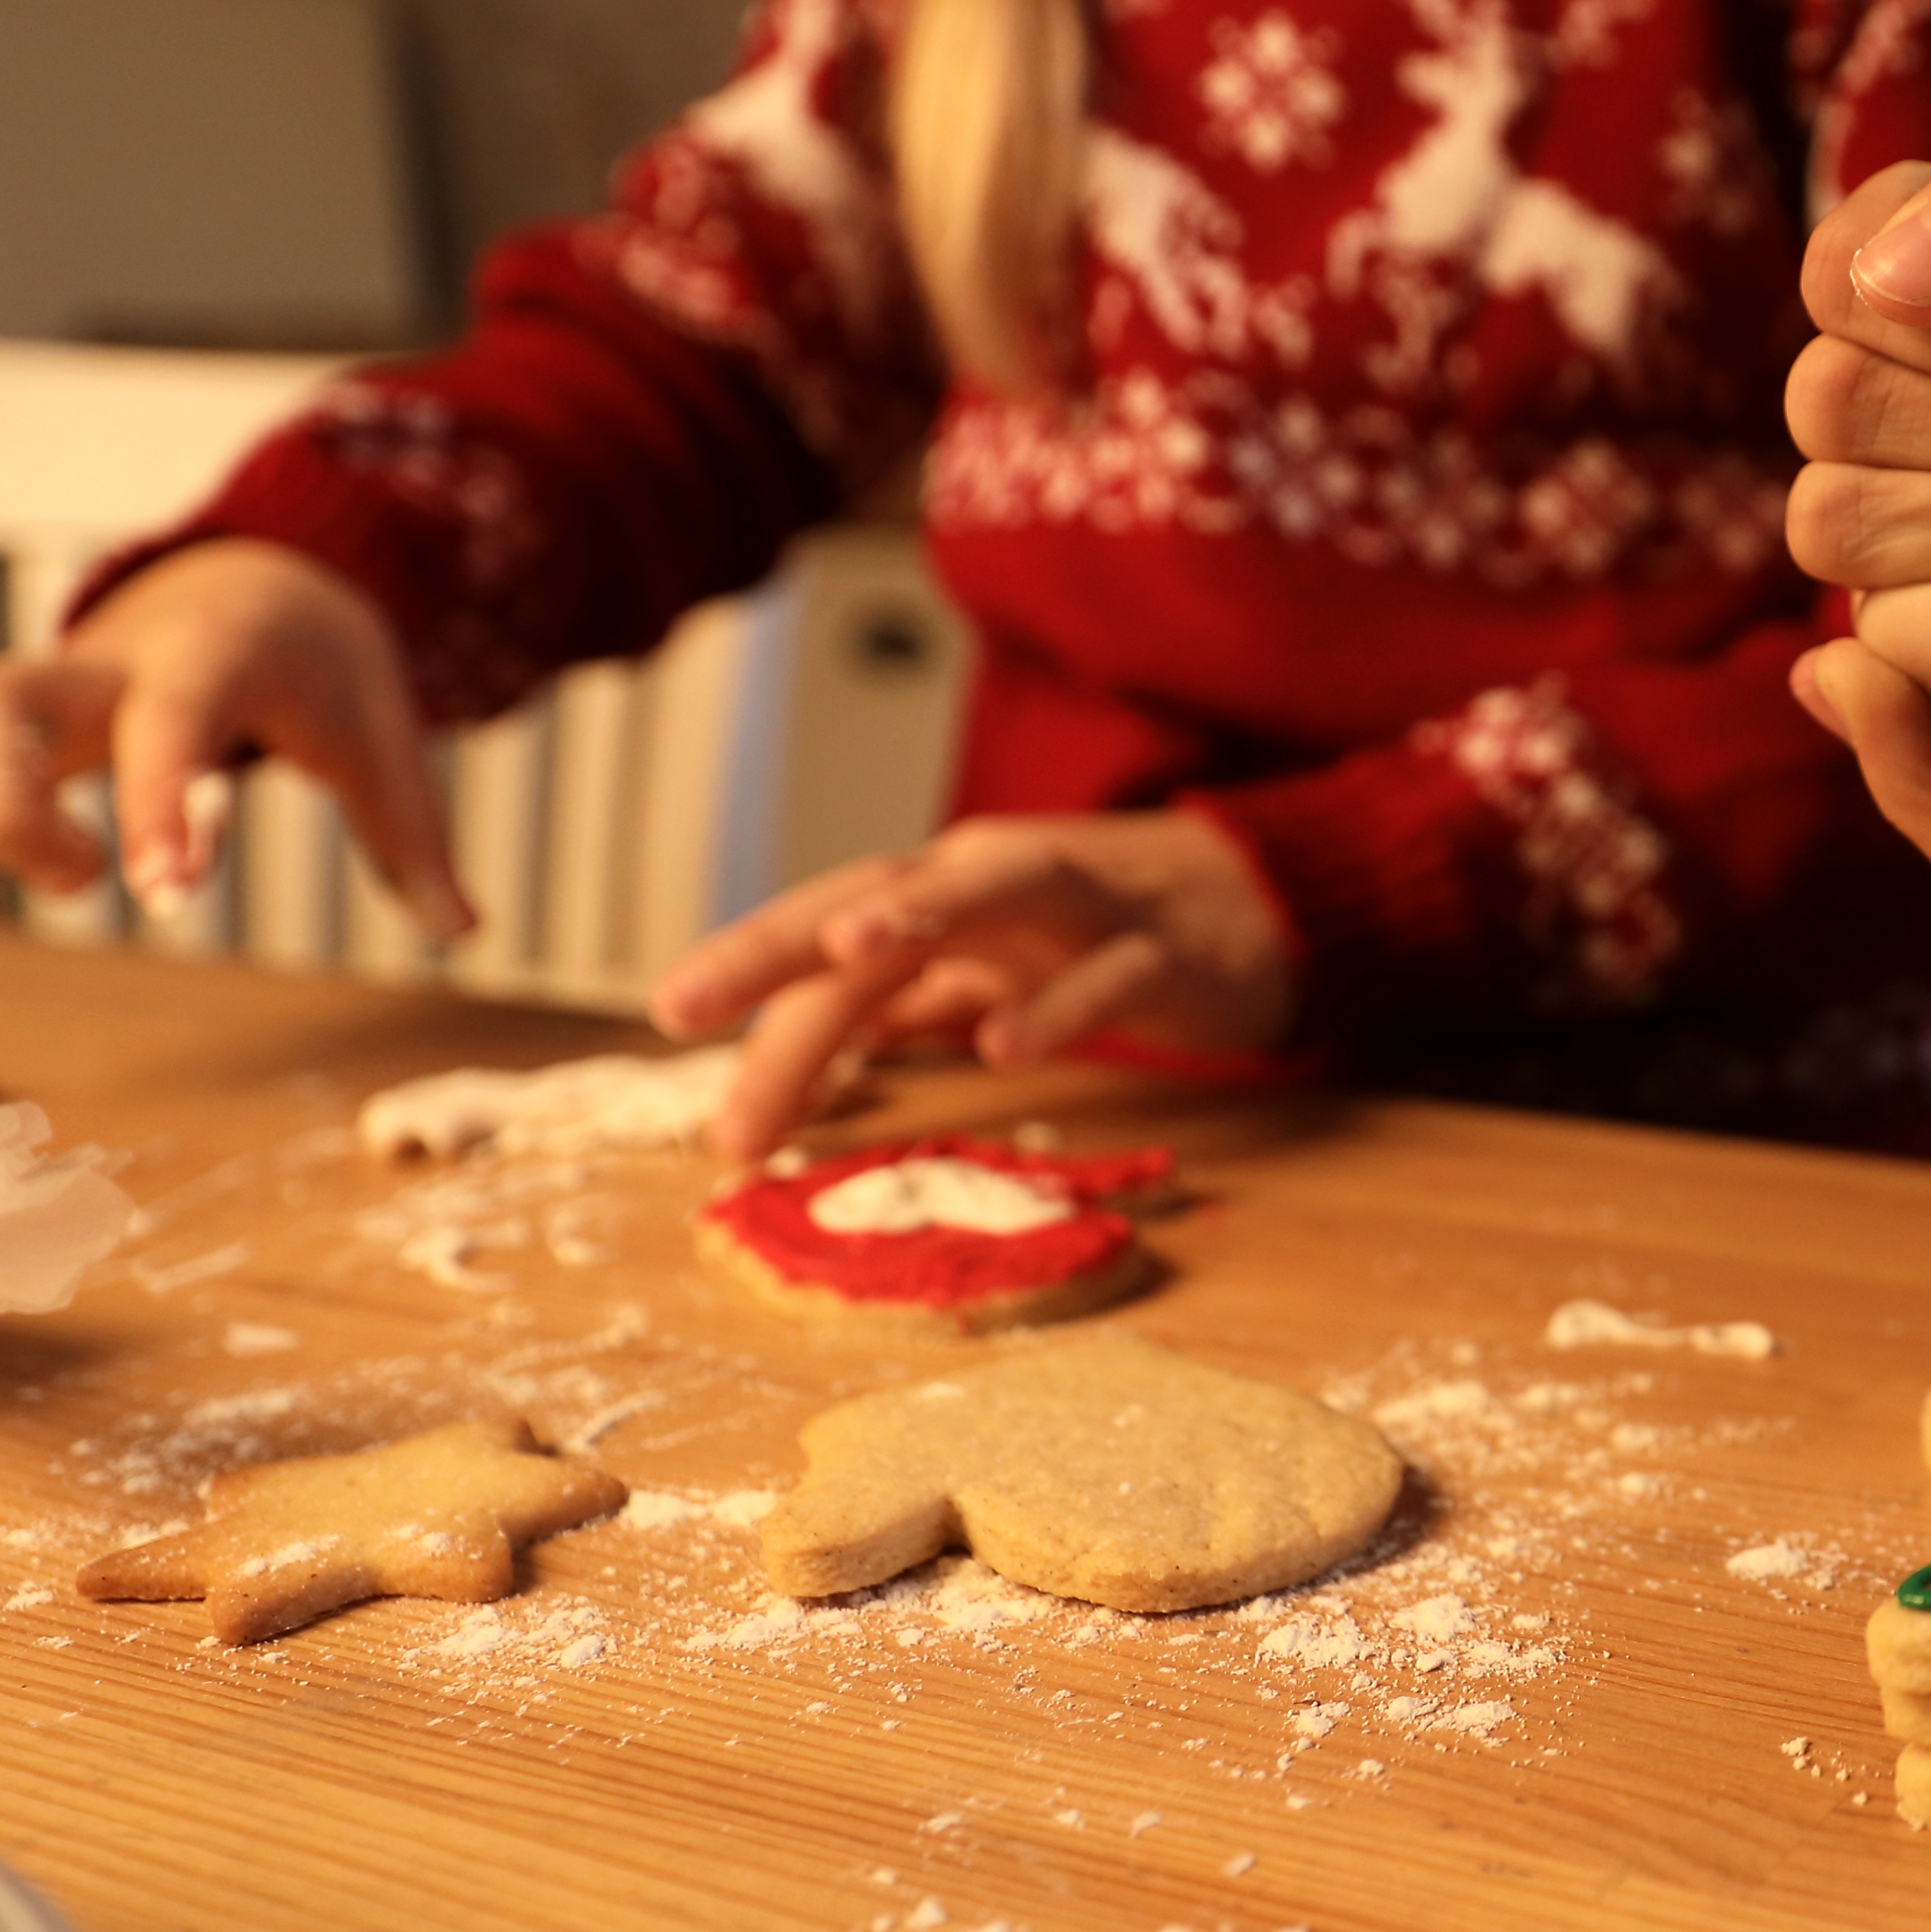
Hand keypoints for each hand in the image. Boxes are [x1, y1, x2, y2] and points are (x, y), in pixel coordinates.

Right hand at [0, 538, 467, 944]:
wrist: (259, 576)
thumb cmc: (318, 659)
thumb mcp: (383, 734)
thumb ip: (413, 833)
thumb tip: (464, 929)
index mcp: (211, 657)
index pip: (168, 719)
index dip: (157, 802)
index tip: (160, 897)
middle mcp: (102, 661)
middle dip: (2, 809)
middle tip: (76, 891)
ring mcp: (38, 681)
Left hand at [646, 810, 1296, 1159]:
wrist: (1261, 907)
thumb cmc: (1105, 937)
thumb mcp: (989, 967)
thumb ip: (906, 999)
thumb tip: (804, 1049)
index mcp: (945, 894)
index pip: (827, 924)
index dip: (748, 961)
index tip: (669, 1015)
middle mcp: (997, 882)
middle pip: (875, 897)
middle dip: (779, 944)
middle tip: (686, 1000)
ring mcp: (1084, 908)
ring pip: (991, 893)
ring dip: (918, 915)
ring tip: (841, 956)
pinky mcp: (1166, 950)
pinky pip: (1108, 974)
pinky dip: (1059, 1004)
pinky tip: (1007, 1045)